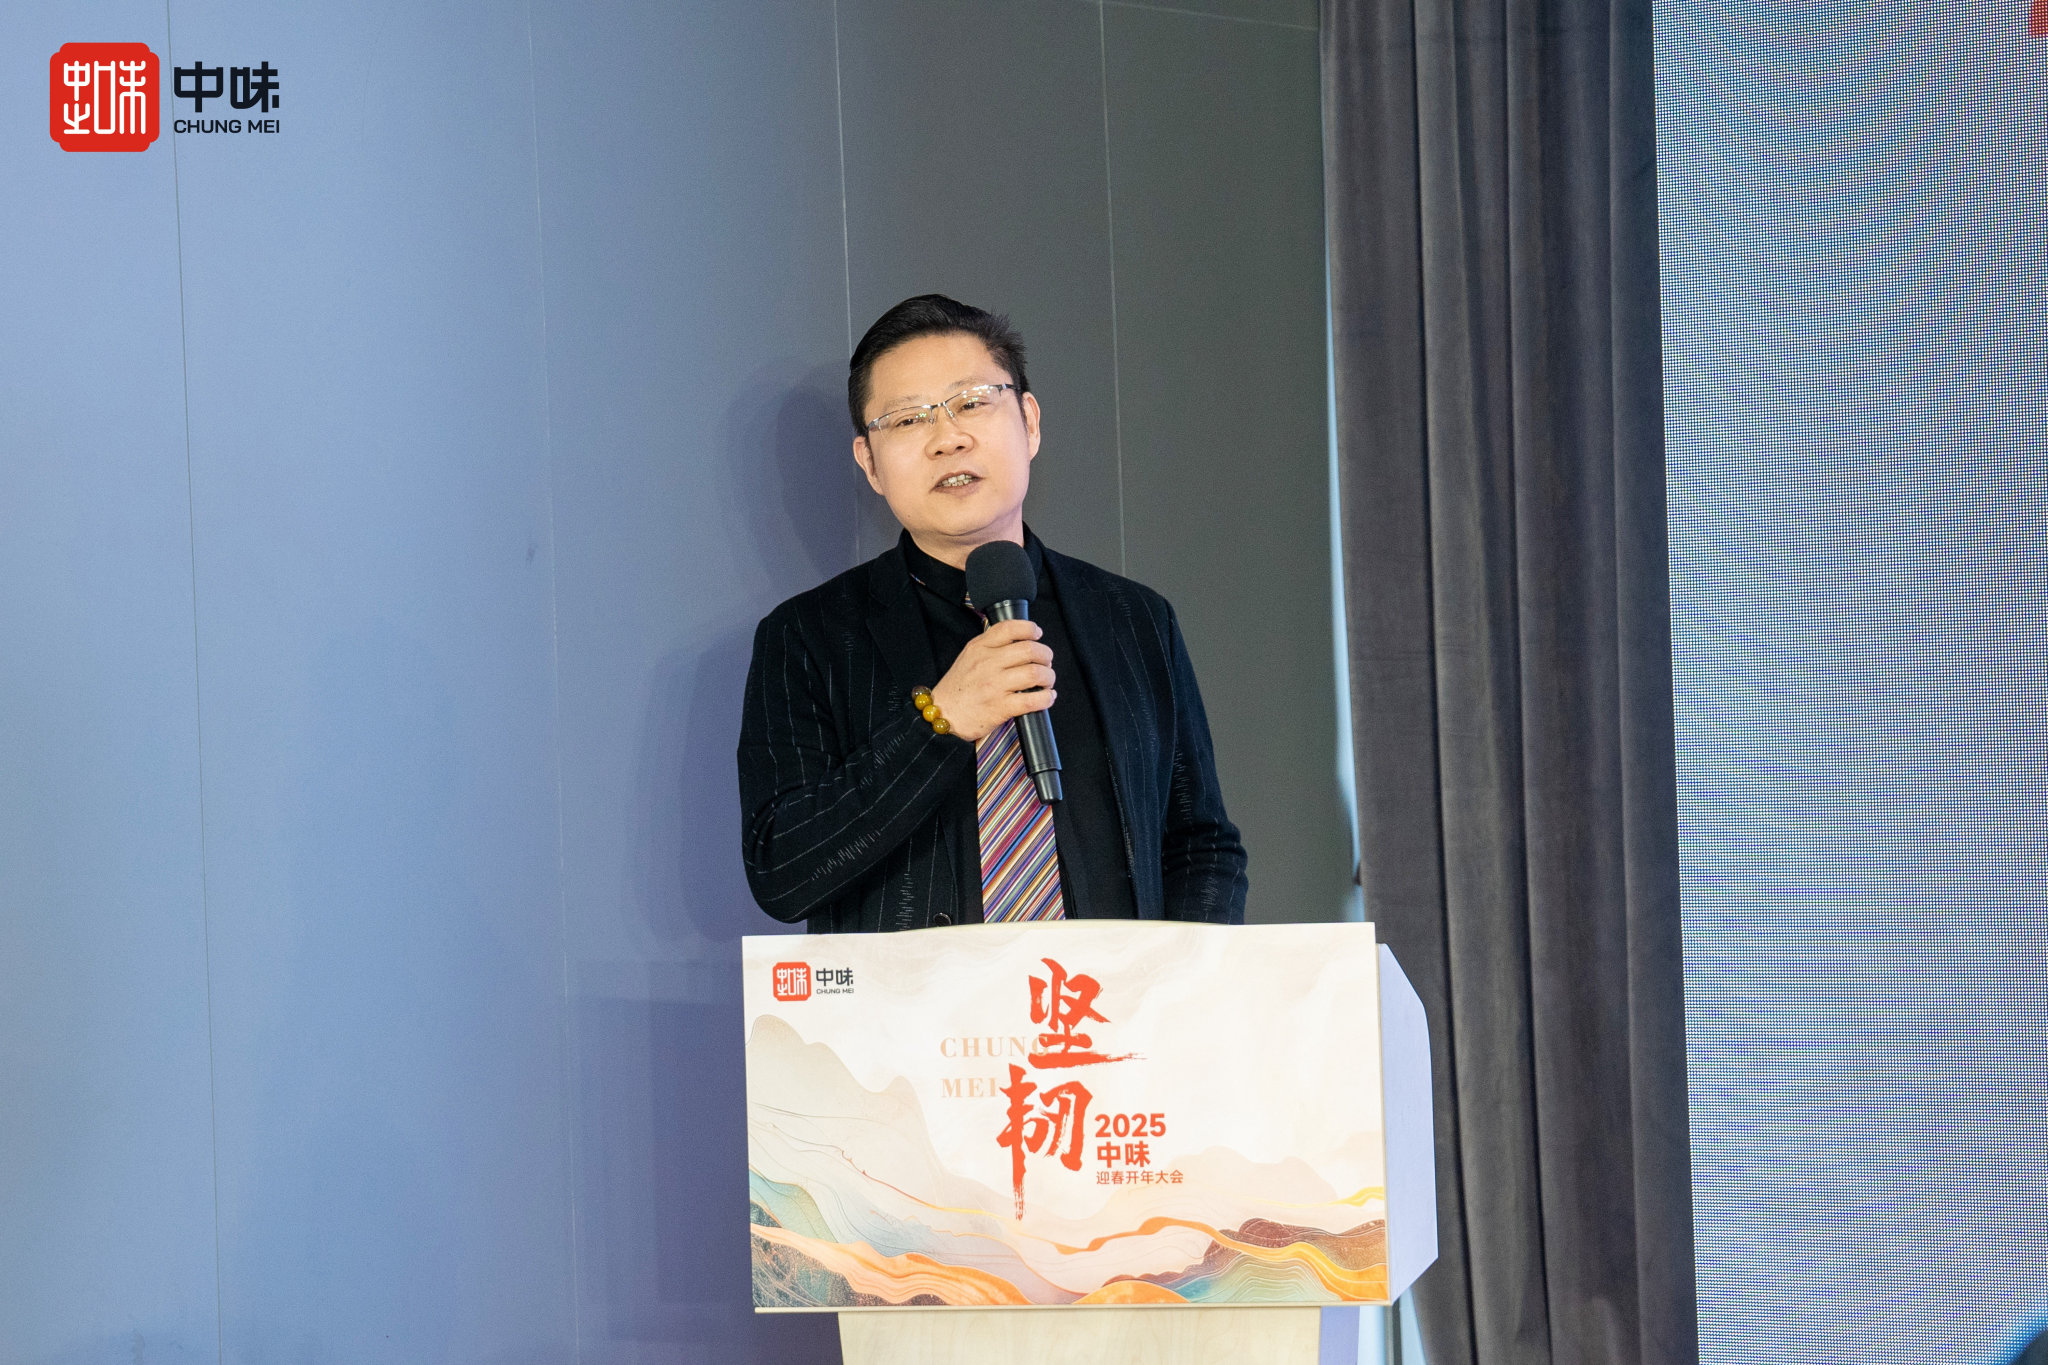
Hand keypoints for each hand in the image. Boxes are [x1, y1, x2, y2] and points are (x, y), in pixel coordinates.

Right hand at [929, 619, 1055, 742]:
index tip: (1037, 634)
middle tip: (1046, 663)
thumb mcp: (968, 657)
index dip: (1029, 629)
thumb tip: (1022, 641)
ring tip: (1046, 682)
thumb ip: (991, 646)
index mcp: (979, 648)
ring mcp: (993, 685)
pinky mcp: (999, 707)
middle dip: (1045, 656)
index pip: (1009, 628)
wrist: (942, 714)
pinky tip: (1046, 698)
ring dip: (1048, 677)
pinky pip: (1031, 700)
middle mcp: (987, 663)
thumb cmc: (958, 688)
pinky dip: (1046, 698)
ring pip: (1034, 673)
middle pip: (1029, 650)